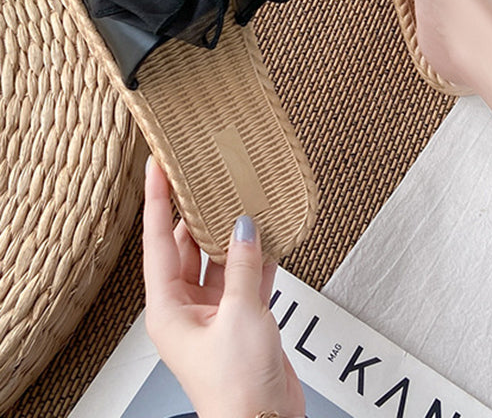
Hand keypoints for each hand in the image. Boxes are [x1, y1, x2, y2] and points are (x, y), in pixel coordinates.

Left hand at [143, 157, 304, 417]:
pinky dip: (256, 259)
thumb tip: (244, 228)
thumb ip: (243, 267)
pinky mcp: (240, 319)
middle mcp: (187, 308)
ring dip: (232, 236)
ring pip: (219, 260)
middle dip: (198, 214)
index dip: (156, 200)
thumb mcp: (241, 316)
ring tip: (241, 201)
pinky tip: (268, 238)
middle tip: (204, 177)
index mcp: (168, 308)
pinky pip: (244, 278)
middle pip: (187, 246)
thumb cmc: (237, 389)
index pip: (157, 241)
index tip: (156, 168)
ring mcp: (214, 313)